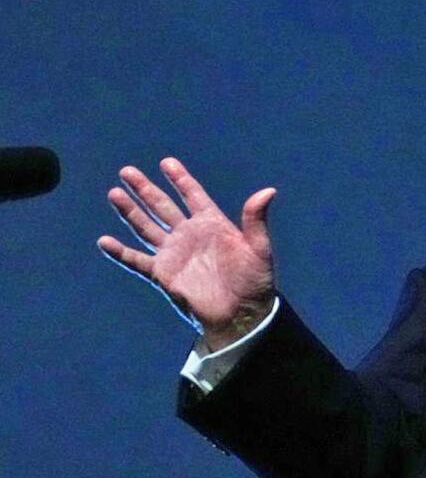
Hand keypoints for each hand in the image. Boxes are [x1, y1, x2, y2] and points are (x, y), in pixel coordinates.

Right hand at [98, 157, 276, 350]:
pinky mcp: (163, 274)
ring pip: (146, 227)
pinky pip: (138, 261)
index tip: (167, 162)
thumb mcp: (259, 249)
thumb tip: (269, 191)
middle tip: (128, 171)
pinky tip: (105, 241)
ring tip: (115, 193)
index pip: (193, 196)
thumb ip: (256, 220)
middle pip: (163, 206)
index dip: (180, 179)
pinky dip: (121, 252)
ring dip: (130, 211)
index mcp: (212, 224)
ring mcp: (174, 253)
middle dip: (146, 189)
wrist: (241, 315)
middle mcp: (189, 235)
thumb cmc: (254, 282)